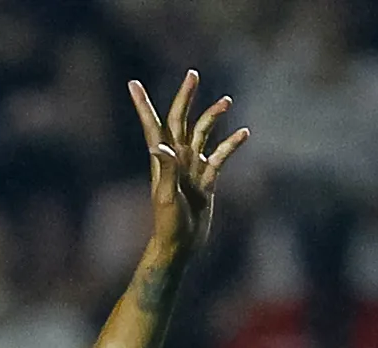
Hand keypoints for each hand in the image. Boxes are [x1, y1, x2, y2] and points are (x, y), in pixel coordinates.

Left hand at [128, 72, 245, 256]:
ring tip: (226, 101)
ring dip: (213, 116)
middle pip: (181, 119)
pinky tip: (244, 133)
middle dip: (186, 97)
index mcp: (161, 159)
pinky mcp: (207, 178)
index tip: (133, 83)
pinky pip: (221, 155)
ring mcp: (192, 166)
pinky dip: (231, 144)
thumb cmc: (168, 223)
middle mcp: (176, 157)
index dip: (142, 104)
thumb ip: (165, 170)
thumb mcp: (165, 196)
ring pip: (203, 133)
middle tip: (193, 74)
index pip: (152, 125)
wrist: (182, 244)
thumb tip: (159, 148)